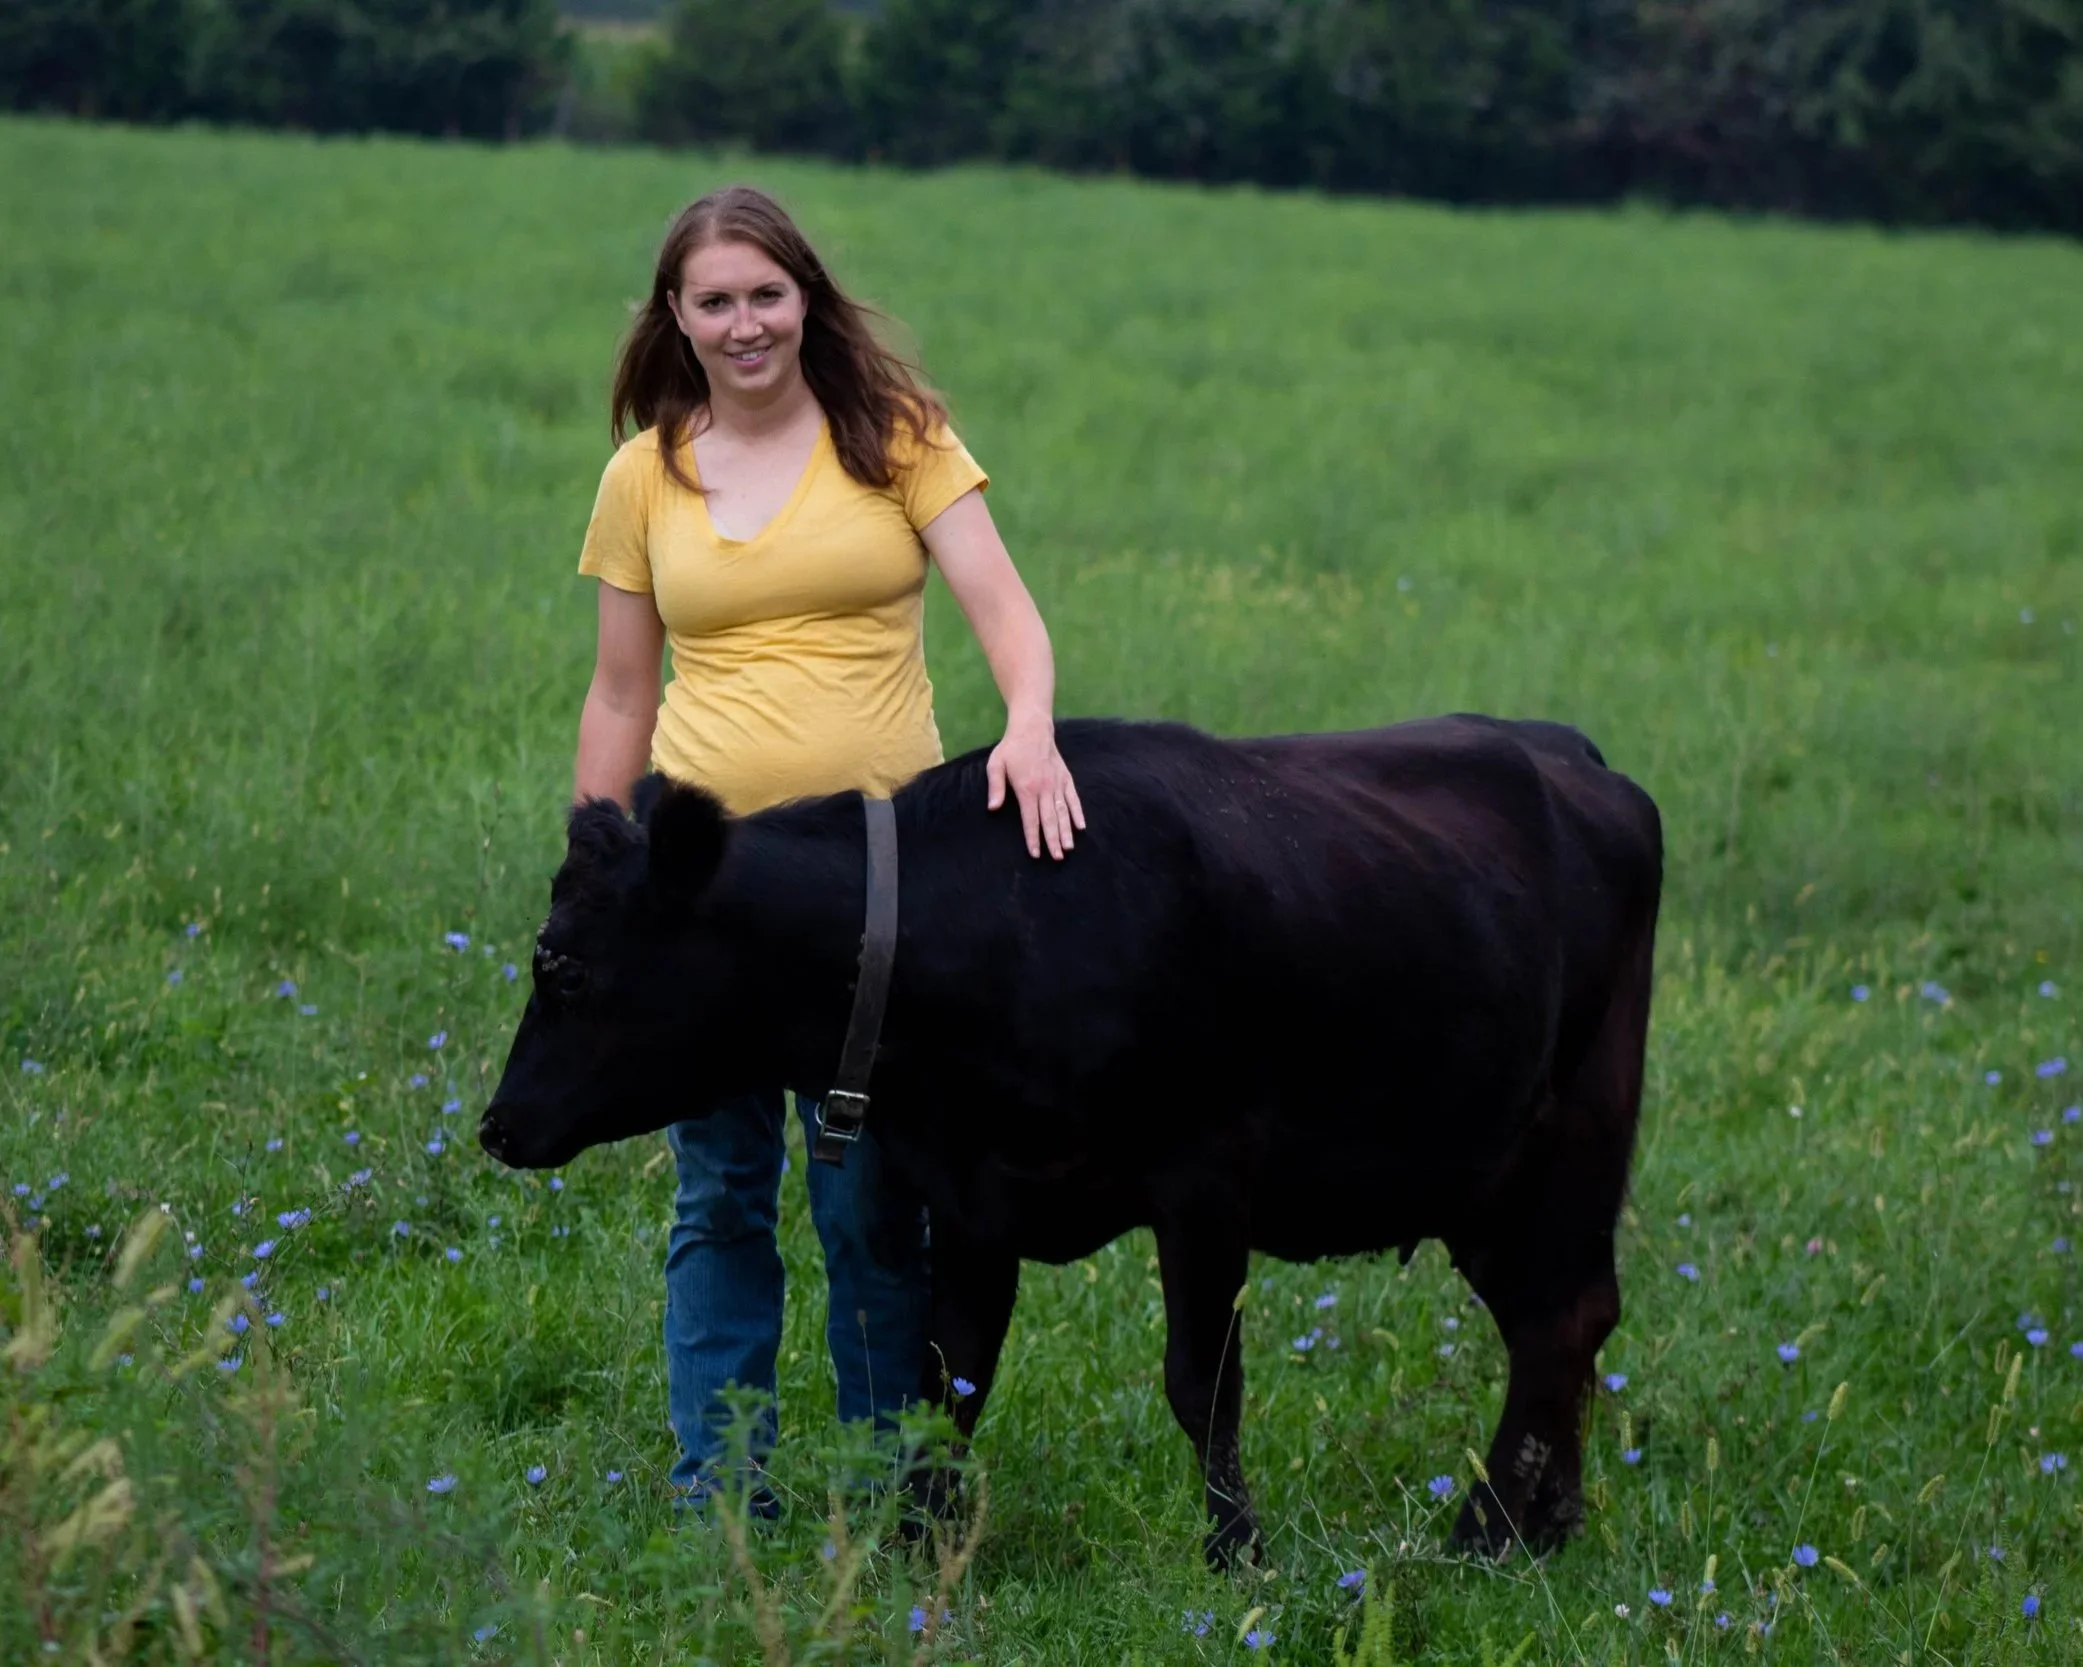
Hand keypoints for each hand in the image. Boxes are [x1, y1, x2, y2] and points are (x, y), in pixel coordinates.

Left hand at [986, 716, 1085, 859]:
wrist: (1033, 727)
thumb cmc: (1011, 748)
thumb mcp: (996, 764)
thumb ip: (995, 787)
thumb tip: (992, 808)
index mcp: (1027, 788)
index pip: (1031, 818)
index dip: (1033, 837)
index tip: (1036, 853)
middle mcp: (1044, 788)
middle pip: (1050, 819)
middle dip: (1053, 840)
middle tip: (1057, 858)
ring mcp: (1057, 783)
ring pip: (1063, 811)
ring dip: (1066, 831)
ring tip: (1068, 848)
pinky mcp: (1065, 778)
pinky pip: (1073, 798)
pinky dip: (1077, 812)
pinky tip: (1080, 827)